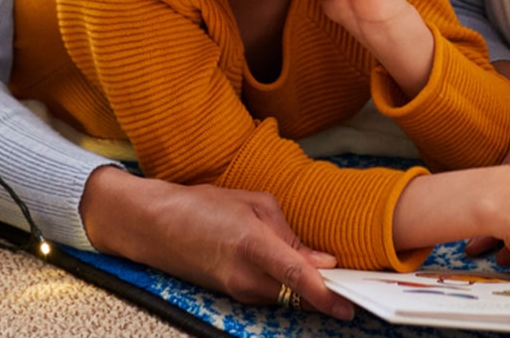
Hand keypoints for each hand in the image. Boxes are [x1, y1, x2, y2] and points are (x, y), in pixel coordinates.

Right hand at [79, 165, 353, 317]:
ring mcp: (237, 290)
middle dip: (323, 293)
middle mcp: (245, 275)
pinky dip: (286, 287)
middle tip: (351, 285)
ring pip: (284, 296)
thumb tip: (320, 260)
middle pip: (295, 294)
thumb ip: (289, 233)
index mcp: (252, 243)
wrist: (158, 227)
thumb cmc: (204, 206)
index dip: (323, 293)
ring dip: (306, 289)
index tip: (347, 305)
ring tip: (330, 276)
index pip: (295, 275)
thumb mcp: (253, 203)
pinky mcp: (232, 296)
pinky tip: (297, 273)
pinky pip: (269, 294)